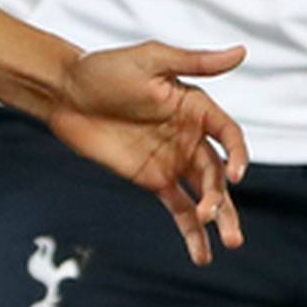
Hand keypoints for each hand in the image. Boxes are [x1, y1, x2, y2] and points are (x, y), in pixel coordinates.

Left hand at [48, 42, 247, 265]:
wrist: (65, 93)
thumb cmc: (106, 68)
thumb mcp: (152, 60)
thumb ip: (197, 62)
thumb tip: (241, 52)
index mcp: (196, 107)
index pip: (229, 135)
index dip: (238, 154)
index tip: (236, 176)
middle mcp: (190, 136)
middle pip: (217, 171)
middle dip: (222, 197)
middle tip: (216, 218)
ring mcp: (173, 160)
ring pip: (205, 193)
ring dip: (218, 217)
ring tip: (228, 243)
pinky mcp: (153, 180)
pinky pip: (178, 208)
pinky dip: (191, 231)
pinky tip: (201, 254)